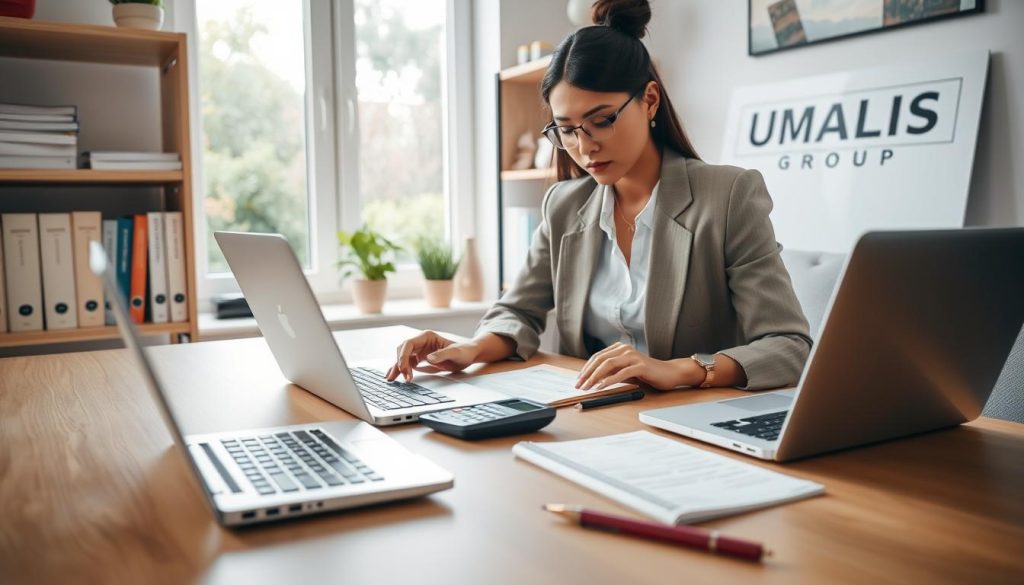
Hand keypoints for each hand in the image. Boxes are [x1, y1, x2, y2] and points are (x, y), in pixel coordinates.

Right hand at [385, 330, 480, 381]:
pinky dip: (401, 370)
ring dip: (397, 368)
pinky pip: (407, 364)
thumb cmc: (464, 351)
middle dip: (400, 364)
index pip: (408, 344)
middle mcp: (421, 342)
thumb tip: (428, 358)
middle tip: (404, 378)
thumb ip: (443, 354)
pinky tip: (396, 377)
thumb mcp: (456, 352)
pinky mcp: (420, 359)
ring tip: (391, 379)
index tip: (403, 368)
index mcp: (427, 337)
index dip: (403, 356)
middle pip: (403, 351)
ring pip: (402, 358)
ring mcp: (419, 351)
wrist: (469, 354)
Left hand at [574, 342, 704, 390]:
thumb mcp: (625, 372)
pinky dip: (608, 380)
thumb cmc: (647, 373)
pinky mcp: (640, 365)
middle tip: (578, 385)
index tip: (578, 380)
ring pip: (608, 365)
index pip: (597, 357)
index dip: (586, 368)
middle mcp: (625, 349)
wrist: (669, 373)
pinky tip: (601, 387)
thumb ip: (611, 373)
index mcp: (620, 348)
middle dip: (586, 373)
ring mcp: (632, 356)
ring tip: (587, 387)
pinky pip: (621, 373)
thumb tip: (593, 380)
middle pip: (599, 360)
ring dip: (594, 377)